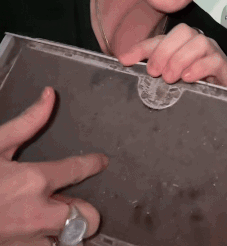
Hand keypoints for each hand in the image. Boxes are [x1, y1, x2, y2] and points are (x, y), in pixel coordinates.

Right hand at [0, 87, 107, 245]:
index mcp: (34, 180)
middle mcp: (38, 213)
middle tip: (71, 198)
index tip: (100, 161)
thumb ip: (27, 122)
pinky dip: (45, 241)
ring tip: (53, 217)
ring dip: (65, 229)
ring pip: (69, 239)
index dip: (93, 163)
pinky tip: (33, 228)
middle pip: (86, 217)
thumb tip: (49, 96)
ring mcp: (28, 240)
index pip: (77, 169)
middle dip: (85, 208)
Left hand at [118, 23, 226, 92]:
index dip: (142, 47)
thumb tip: (126, 65)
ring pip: (199, 42)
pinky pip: (215, 59)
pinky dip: (200, 67)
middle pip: (183, 31)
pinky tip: (189, 78)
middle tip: (155, 73)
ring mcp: (215, 55)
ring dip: (181, 58)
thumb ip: (155, 72)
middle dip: (164, 50)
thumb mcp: (174, 80)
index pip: (161, 39)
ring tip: (171, 78)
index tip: (125, 60)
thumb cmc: (201, 88)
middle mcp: (200, 45)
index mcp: (184, 46)